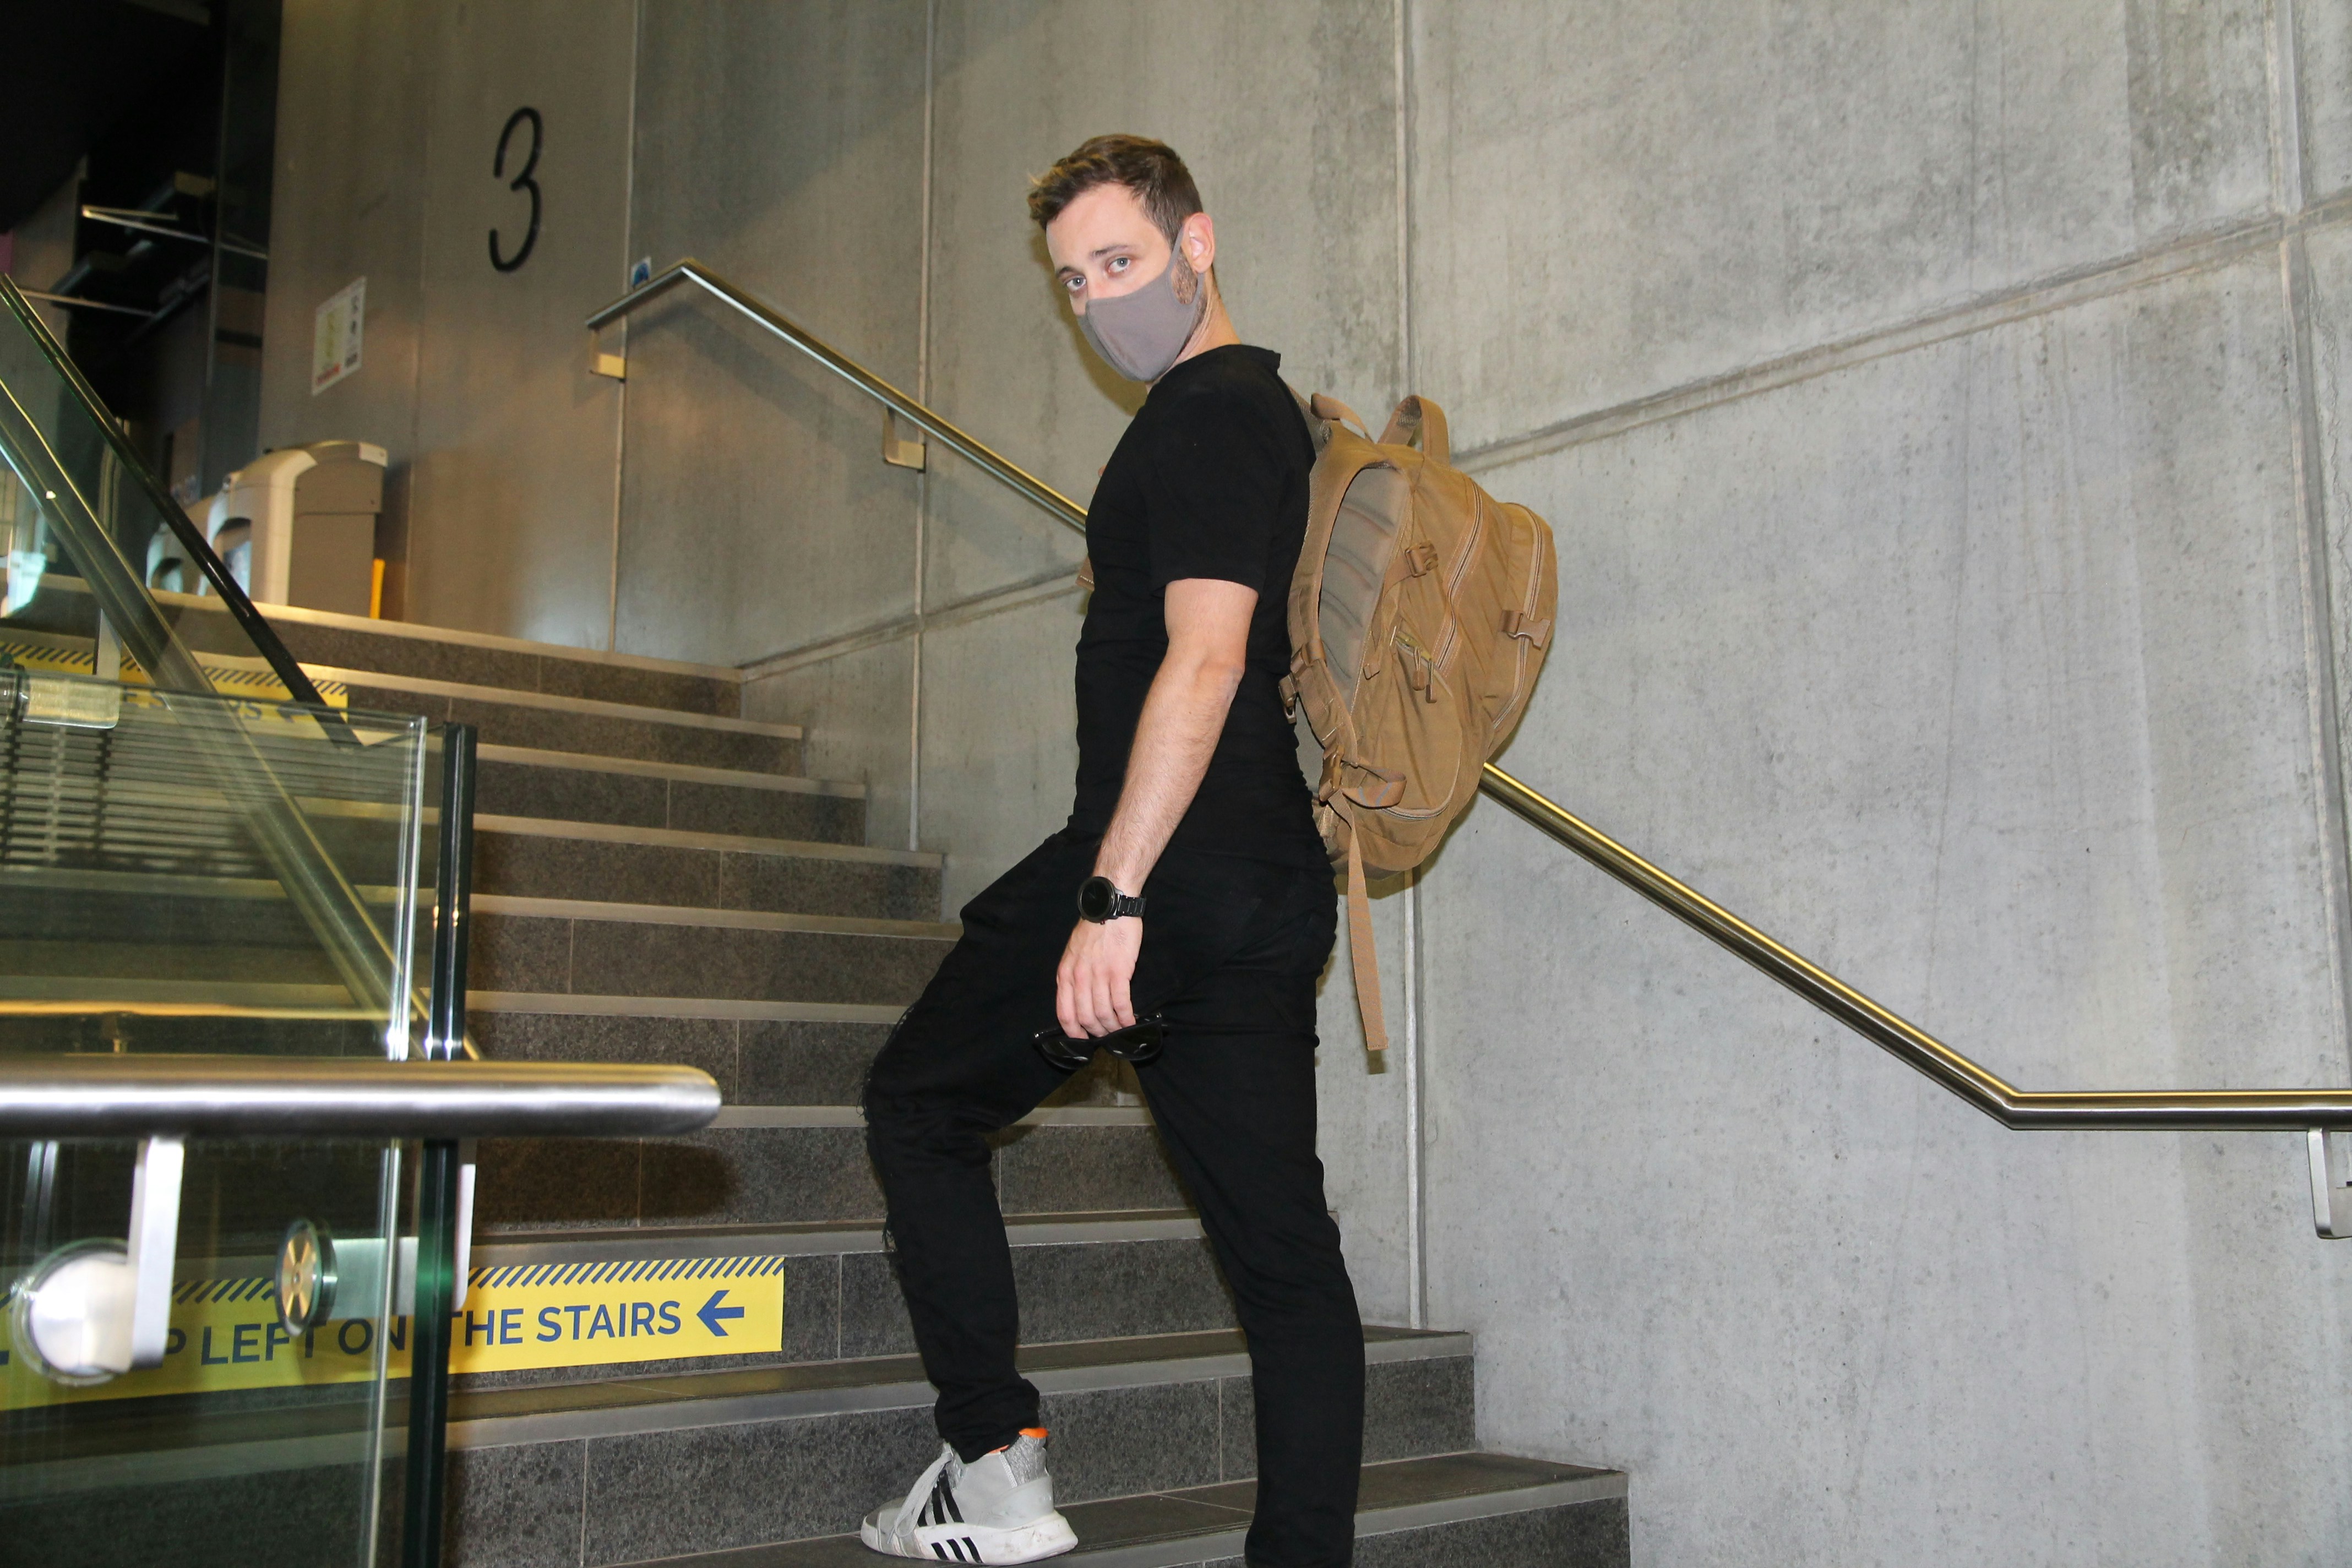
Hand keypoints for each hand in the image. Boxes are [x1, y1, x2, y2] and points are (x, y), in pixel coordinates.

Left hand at [1057, 917, 1142, 1037]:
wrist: (1110, 907)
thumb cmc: (1093, 929)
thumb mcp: (1072, 953)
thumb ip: (1073, 976)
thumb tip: (1079, 1000)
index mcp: (1065, 974)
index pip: (1064, 1013)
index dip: (1074, 1032)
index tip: (1083, 1039)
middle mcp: (1078, 978)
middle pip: (1085, 1017)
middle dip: (1097, 1032)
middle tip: (1107, 1037)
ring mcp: (1098, 975)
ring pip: (1103, 1014)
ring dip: (1113, 1028)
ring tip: (1121, 1031)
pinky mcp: (1118, 972)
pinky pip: (1121, 1003)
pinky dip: (1126, 1018)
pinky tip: (1132, 1021)